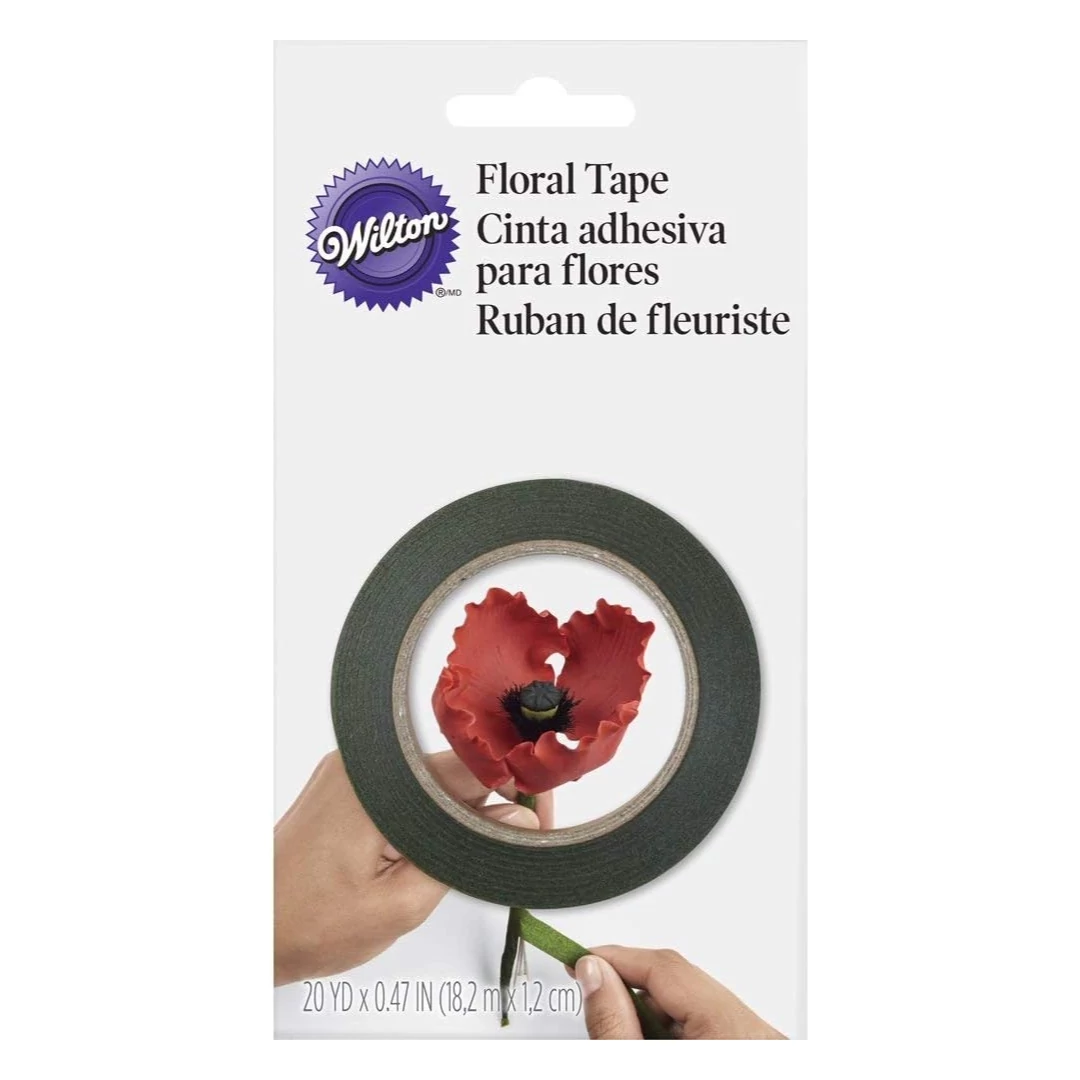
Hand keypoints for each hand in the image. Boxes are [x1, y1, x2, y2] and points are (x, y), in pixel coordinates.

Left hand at [274, 750, 550, 985]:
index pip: (471, 765)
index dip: (515, 786)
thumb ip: (465, 855)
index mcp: (379, 782)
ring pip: (430, 774)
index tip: (540, 813)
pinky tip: (444, 837)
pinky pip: (405, 783)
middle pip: (452, 764)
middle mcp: (363, 762)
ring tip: (487, 840)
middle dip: (492, 796)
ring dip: (460, 803)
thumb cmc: (306, 922)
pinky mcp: (345, 784)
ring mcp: (351, 770)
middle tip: (523, 832)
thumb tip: (515, 822)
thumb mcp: (402, 903)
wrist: (248, 929)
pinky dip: (431, 807)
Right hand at [574, 946, 784, 1039]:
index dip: (615, 958)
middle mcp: (755, 1035)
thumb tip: (594, 974)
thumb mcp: (638, 1067)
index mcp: (732, 1033)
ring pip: (692, 1002)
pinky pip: (708, 1023)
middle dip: (629, 984)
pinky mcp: (752, 1050)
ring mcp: (757, 1043)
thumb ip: (614, 1023)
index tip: (581, 958)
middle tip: (590, 988)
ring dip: (649, 1010)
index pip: (665, 967)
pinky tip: (647, 1042)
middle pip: (679, 981)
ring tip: (619, 1028)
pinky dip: (673, 1028)